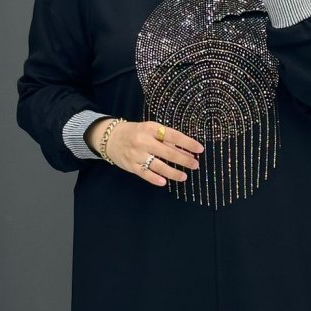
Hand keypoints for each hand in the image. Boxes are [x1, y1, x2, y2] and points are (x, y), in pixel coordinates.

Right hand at [87, 118, 203, 187]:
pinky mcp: (131, 165)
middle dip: (183, 159)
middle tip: (195, 165)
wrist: (111, 137)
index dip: (187, 143)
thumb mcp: (151, 130)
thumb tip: (187, 151)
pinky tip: (164, 182)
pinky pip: (145, 174)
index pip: (173, 135)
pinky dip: (155, 178)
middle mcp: (144, 141)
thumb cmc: (136, 133)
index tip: (200, 149)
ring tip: (184, 176)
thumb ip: (167, 140)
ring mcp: (136, 154)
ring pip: (158, 165)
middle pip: (168, 152)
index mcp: (151, 128)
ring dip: (173, 172)